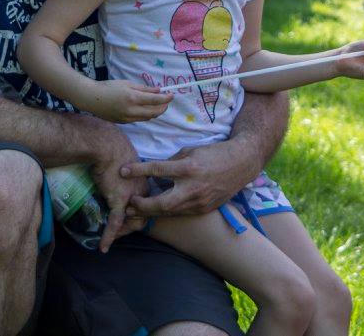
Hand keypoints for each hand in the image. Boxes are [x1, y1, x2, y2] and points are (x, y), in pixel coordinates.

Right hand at [85, 80, 172, 123]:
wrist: (91, 98)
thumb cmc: (109, 87)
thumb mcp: (127, 84)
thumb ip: (144, 89)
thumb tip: (158, 91)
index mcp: (133, 98)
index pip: (155, 101)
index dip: (166, 98)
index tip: (171, 95)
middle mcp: (132, 110)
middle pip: (154, 112)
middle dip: (163, 107)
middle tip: (166, 101)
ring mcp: (127, 118)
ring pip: (147, 118)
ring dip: (155, 112)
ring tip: (158, 105)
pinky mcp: (123, 122)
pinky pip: (139, 119)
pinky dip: (145, 114)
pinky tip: (145, 109)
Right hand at [87, 124, 148, 252]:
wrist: (107, 145)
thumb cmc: (114, 149)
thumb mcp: (127, 163)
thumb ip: (129, 173)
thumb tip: (121, 175)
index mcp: (145, 184)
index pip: (147, 206)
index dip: (139, 214)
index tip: (128, 218)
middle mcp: (142, 193)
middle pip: (142, 217)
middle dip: (131, 227)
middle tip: (119, 233)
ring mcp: (131, 198)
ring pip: (130, 222)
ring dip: (121, 233)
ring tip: (109, 241)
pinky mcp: (118, 200)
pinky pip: (114, 222)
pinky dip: (109, 235)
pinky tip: (103, 247)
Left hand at [120, 140, 255, 217]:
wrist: (241, 164)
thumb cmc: (214, 153)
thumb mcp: (190, 151)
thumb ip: (171, 163)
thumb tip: (155, 172)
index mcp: (189, 168)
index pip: (158, 169)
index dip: (138, 170)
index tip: (122, 171)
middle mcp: (193, 187)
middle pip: (162, 203)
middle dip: (142, 206)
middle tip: (127, 204)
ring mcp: (200, 201)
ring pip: (170, 212)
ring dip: (151, 212)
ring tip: (135, 211)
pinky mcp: (204, 209)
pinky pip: (181, 213)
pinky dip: (168, 212)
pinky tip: (156, 211)